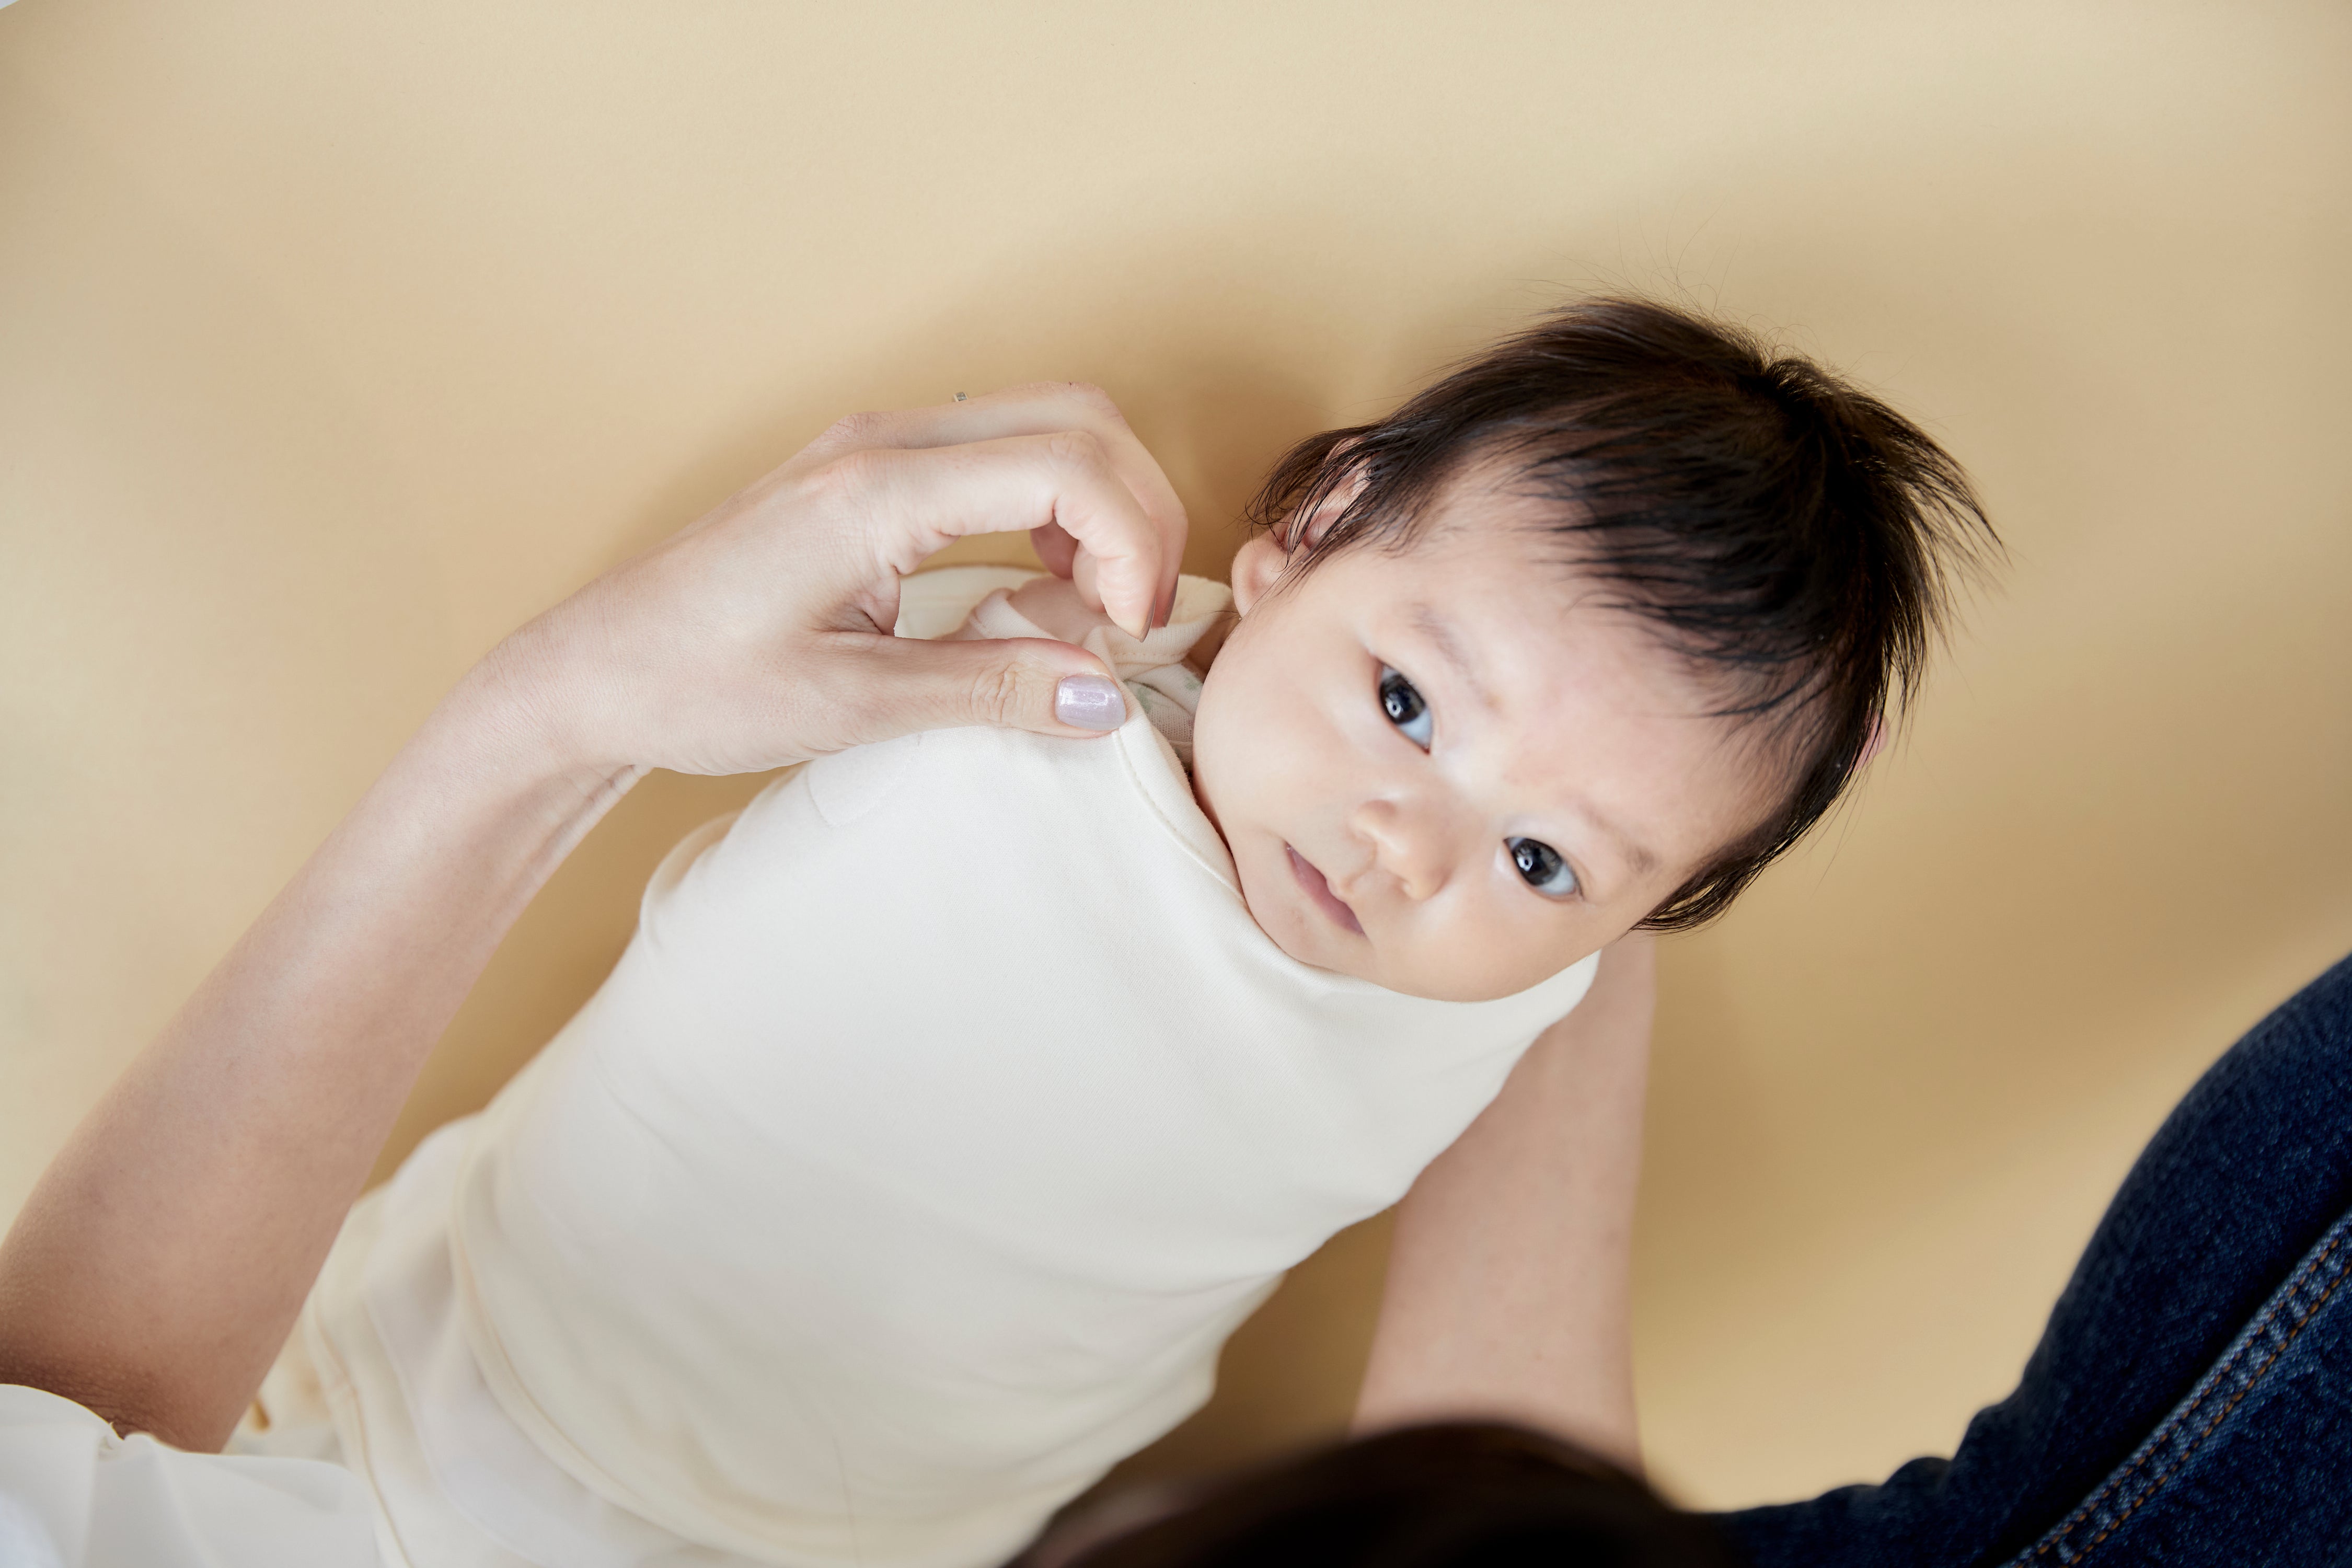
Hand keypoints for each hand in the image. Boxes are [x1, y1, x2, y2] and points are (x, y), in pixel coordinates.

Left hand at [480, 382, 1188, 778]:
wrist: (593, 674)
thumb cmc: (694, 686)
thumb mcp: (850, 707)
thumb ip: (989, 690)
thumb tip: (1108, 697)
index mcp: (876, 490)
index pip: (1068, 464)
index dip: (1131, 543)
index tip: (1124, 629)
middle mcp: (882, 444)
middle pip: (1080, 417)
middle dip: (1137, 512)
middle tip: (1130, 616)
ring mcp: (876, 447)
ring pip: (1051, 423)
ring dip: (1102, 506)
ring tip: (1090, 607)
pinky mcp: (872, 472)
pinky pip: (1003, 452)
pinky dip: (1056, 508)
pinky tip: (1040, 585)